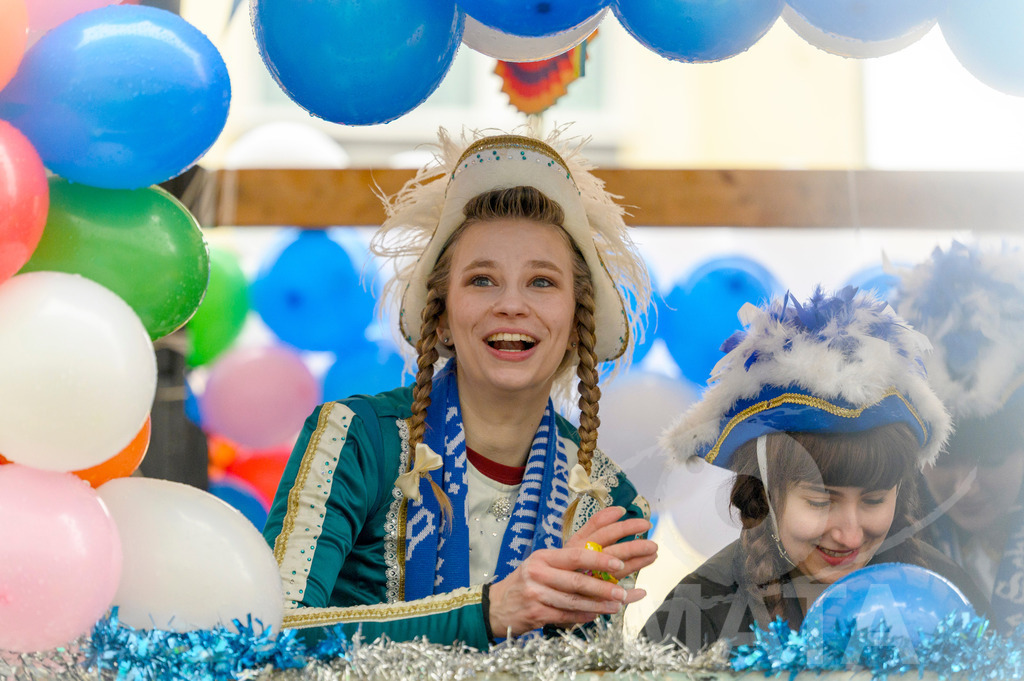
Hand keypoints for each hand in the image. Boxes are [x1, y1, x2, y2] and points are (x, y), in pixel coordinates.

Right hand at [487, 506, 656, 636]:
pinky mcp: (535, 613)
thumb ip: (571, 555)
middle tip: (623, 592)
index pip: (575, 555)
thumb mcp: (544, 561)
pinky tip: (596, 615)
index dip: (599, 559)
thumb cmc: (528, 580)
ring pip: (573, 601)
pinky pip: (565, 616)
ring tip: (617, 605)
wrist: (498, 604)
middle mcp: (538, 572)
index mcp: (544, 556)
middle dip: (603, 587)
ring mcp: (535, 594)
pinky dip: (583, 616)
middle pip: (576, 580)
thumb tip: (604, 542)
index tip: (619, 563)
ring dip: (598, 605)